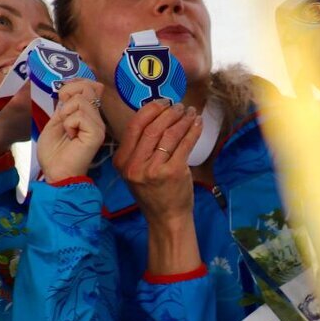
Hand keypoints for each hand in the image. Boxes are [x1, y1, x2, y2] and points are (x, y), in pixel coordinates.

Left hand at [37, 79, 106, 181]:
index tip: (62, 96)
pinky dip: (69, 124)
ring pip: (81, 101)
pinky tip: (71, 136)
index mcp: (87, 114)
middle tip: (62, 113)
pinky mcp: (96, 133)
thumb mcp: (55, 122)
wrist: (55, 173)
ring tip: (67, 130)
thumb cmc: (54, 152)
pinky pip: (80, 115)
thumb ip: (64, 106)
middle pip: (88, 87)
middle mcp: (96, 118)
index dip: (75, 84)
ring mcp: (98, 125)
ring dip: (66, 114)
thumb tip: (68, 89)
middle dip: (68, 94)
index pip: (91, 86)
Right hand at [113, 99, 203, 274]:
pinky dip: (193, 130)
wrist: (166, 218)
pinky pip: (185, 144)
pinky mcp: (173, 172)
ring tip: (189, 113)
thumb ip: (139, 148)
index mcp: (122, 161)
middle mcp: (134, 165)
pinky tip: (197, 123)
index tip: (162, 102)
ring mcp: (153, 169)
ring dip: (182, 119)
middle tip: (179, 107)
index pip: (134, 127)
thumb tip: (156, 115)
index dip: (150, 110)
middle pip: (152, 128)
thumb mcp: (136, 171)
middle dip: (169, 113)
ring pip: (169, 134)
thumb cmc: (153, 192)